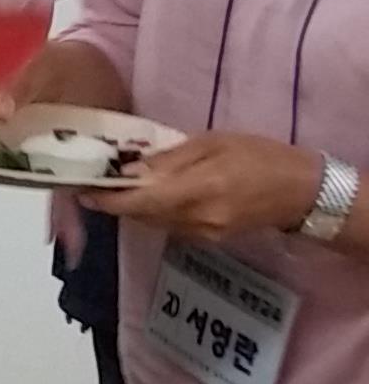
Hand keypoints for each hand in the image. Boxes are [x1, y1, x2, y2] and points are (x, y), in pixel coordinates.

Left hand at [88, 133, 325, 241]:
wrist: (302, 192)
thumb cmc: (259, 157)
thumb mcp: (212, 143)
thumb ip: (169, 159)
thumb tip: (129, 169)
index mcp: (197, 190)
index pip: (139, 202)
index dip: (107, 199)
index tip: (82, 189)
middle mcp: (196, 219)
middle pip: (140, 215)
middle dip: (115, 201)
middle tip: (96, 182)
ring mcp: (202, 234)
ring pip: (152, 223)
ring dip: (133, 207)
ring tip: (118, 186)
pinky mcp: (208, 240)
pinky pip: (169, 227)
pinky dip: (154, 212)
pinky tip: (151, 196)